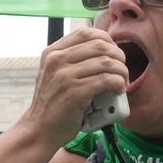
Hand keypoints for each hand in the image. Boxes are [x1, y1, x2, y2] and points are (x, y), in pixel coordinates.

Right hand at [26, 27, 127, 145]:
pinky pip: (106, 80)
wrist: (39, 129)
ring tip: (123, 80)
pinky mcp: (74, 93)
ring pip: (106, 63)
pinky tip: (119, 89)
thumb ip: (70, 60)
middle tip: (122, 68)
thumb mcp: (54, 73)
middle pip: (99, 45)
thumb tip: (102, 50)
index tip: (113, 52)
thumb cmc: (52, 103)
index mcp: (52, 52)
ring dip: (122, 71)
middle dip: (118, 55)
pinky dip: (118, 83)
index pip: (85, 33)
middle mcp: (57, 60)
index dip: (105, 39)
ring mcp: (64, 76)